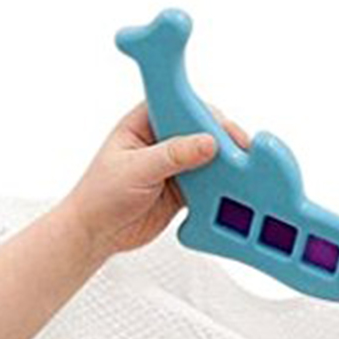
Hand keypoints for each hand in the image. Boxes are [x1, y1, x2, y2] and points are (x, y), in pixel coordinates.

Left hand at [61, 99, 250, 258]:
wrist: (95, 233)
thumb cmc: (100, 195)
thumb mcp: (136, 169)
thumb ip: (172, 155)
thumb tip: (207, 143)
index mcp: (145, 121)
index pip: (181, 105)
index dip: (204, 113)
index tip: (223, 127)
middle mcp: (162, 139)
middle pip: (201, 131)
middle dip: (221, 141)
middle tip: (240, 154)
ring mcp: (174, 165)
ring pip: (208, 159)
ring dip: (224, 166)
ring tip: (242, 173)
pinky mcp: (182, 191)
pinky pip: (207, 185)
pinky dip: (219, 189)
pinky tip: (230, 192)